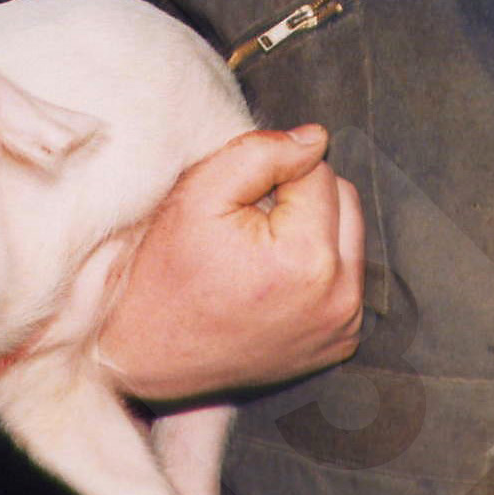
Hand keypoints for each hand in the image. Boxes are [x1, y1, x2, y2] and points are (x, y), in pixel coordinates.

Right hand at [99, 124, 364, 401]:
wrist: (144, 356)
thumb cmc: (165, 274)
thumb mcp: (199, 195)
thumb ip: (263, 152)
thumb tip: (317, 139)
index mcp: (308, 259)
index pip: (318, 172)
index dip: (274, 175)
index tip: (237, 204)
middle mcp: (339, 299)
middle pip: (344, 202)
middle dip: (301, 200)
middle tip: (247, 225)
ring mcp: (343, 326)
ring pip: (349, 239)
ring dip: (313, 231)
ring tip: (259, 253)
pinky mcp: (340, 343)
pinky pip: (346, 280)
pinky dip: (317, 270)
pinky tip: (273, 283)